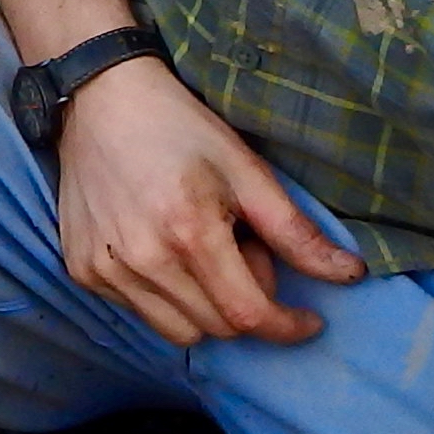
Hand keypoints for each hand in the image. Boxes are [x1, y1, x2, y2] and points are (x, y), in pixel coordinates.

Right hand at [51, 56, 361, 344]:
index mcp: (189, 232)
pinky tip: (163, 250)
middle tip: (243, 250)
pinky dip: (167, 298)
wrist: (100, 101)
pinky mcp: (82, 270)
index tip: (307, 321)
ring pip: (178, 333)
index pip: (247, 314)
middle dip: (245, 301)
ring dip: (206, 307)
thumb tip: (351, 275)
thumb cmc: (180, 128)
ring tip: (202, 253)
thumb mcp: (246, 170)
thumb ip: (296, 232)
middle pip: (217, 328)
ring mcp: (105, 269)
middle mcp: (142, 259)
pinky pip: (140, 314)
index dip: (286, 327)